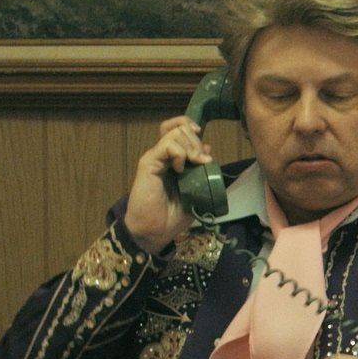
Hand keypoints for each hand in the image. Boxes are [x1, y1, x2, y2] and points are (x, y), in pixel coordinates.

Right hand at [123, 115, 213, 253]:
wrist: (154, 230)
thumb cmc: (172, 215)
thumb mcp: (196, 192)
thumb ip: (202, 172)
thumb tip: (208, 150)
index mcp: (174, 160)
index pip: (180, 130)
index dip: (195, 133)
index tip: (205, 148)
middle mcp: (164, 155)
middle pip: (181, 128)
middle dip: (197, 141)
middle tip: (201, 160)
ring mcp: (156, 158)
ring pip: (175, 132)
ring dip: (191, 146)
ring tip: (194, 163)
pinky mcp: (149, 163)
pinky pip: (167, 145)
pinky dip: (179, 153)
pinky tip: (181, 169)